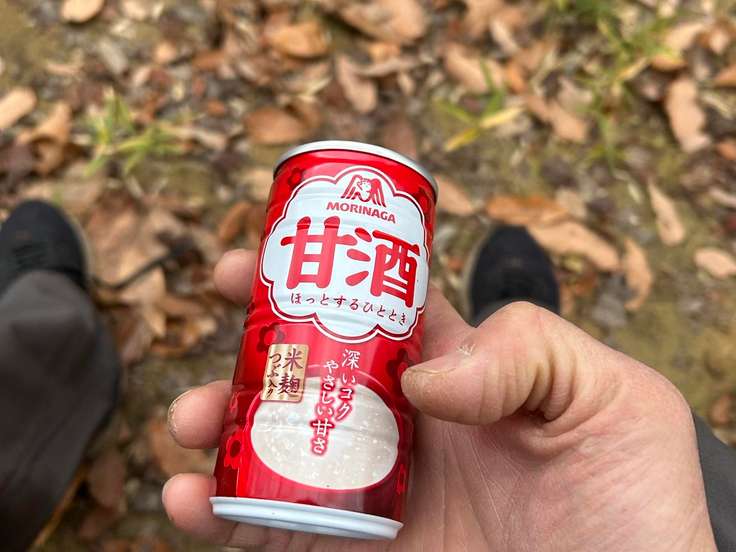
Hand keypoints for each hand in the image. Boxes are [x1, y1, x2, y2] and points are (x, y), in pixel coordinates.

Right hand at [163, 249, 715, 550]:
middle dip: (255, 340)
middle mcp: (404, 425)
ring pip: (274, 441)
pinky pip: (270, 528)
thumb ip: (528, 348)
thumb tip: (423, 376)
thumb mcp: (609, 398)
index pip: (373, 307)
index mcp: (457, 373)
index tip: (264, 255)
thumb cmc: (634, 511)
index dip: (318, 273)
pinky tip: (192, 499)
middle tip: (220, 315)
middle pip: (310, 367)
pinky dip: (220, 512)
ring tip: (188, 416)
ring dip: (219, 420)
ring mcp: (373, 489)